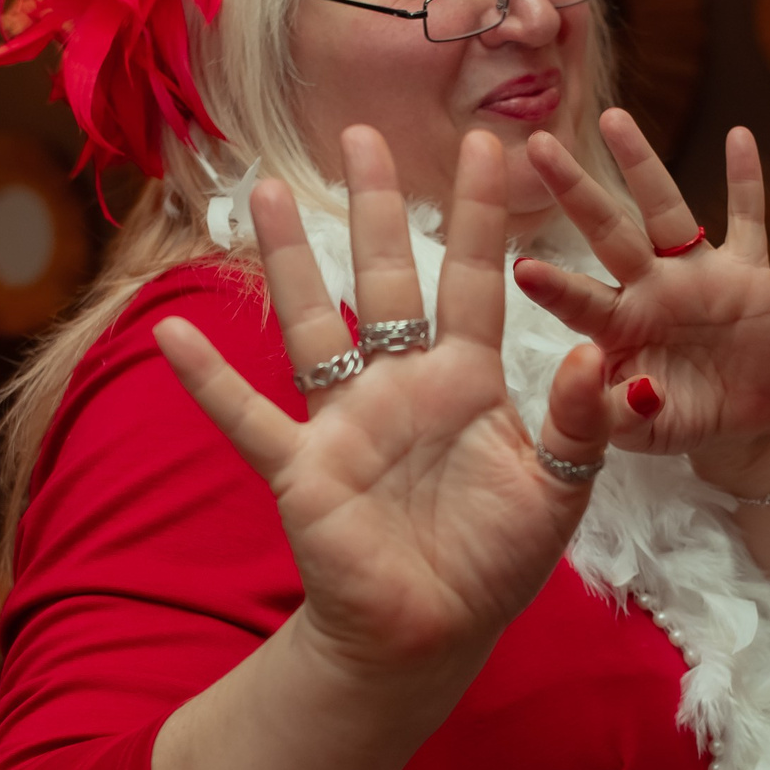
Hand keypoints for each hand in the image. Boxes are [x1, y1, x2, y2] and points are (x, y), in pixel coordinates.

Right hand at [155, 127, 607, 689]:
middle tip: (361, 134)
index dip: (480, 215)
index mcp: (466, 381)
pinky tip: (171, 334)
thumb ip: (579, 420)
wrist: (435, 634)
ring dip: (287, 259)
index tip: (490, 143)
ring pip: (311, 323)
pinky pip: (248, 417)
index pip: (475, 279)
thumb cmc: (495, 560)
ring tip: (265, 189)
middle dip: (375, 206)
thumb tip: (598, 353)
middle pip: (385, 278)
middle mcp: (400, 384)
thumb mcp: (559, 488)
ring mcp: (345, 421)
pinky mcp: (304, 469)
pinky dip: (209, 380)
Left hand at [514, 112, 769, 491]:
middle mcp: (650, 288)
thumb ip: (621, 416)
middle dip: (574, 190)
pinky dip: (745, 181)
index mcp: (618, 327)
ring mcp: (697, 275)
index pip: (580, 301)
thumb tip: (627, 389)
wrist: (743, 419)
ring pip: (666, 211)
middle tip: (536, 144)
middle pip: (608, 231)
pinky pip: (748, 221)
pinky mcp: (747, 274)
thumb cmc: (679, 418)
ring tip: (613, 120)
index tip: (519, 265)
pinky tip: (739, 136)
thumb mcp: (643, 433)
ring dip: (642, 165)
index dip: (555, 286)